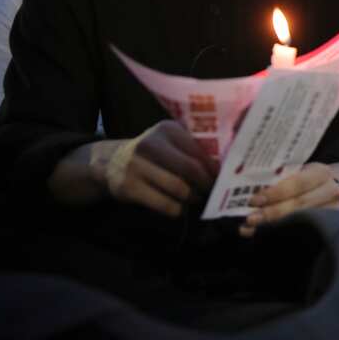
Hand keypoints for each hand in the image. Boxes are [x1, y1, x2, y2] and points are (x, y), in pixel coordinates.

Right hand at [98, 120, 214, 217]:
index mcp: (167, 130)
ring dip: (193, 198)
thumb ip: (193, 149)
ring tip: (197, 198)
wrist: (112, 162)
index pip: (199, 150)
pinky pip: (165, 205)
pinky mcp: (129, 188)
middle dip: (206, 184)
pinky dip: (178, 209)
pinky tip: (180, 207)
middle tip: (213, 192)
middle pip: (191, 169)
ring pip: (180, 189)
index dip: (214, 167)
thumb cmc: (153, 154)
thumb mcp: (170, 142)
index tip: (224, 177)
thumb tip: (226, 168)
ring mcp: (137, 166)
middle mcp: (150, 144)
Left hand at [239, 162, 338, 237]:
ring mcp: (334, 210)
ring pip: (303, 220)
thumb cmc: (313, 178)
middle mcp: (330, 191)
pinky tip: (268, 236)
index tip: (254, 200)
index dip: (275, 193)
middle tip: (250, 219)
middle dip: (272, 213)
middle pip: (300, 205)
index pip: (297, 184)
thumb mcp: (303, 170)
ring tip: (253, 229)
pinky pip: (306, 231)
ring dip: (275, 225)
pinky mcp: (332, 225)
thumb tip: (253, 190)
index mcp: (320, 173)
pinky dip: (285, 234)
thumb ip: (284, 178)